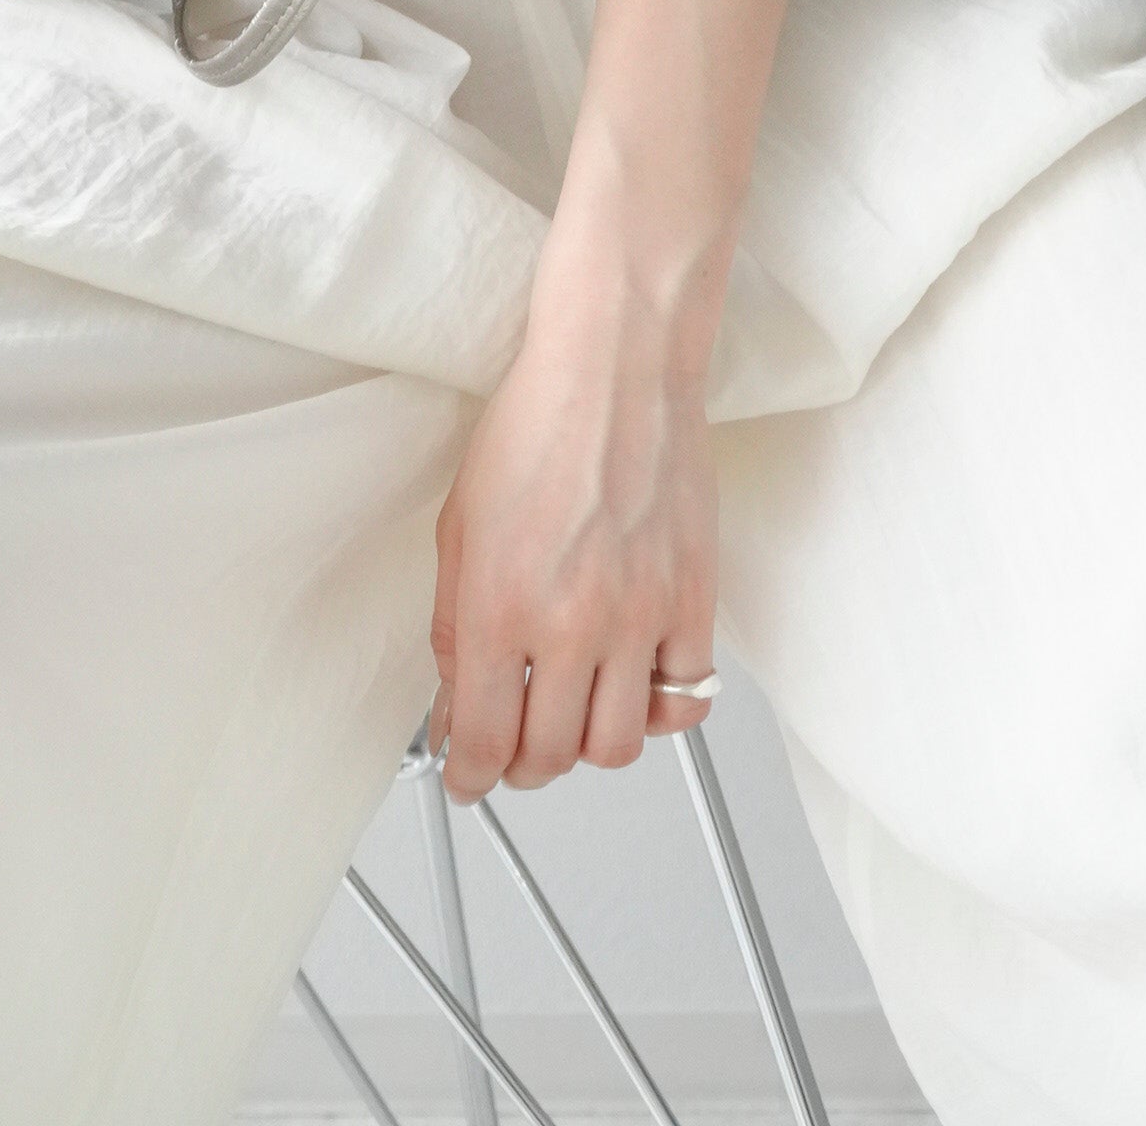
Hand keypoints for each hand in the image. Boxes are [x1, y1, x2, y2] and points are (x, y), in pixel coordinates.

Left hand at [427, 283, 718, 799]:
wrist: (616, 366)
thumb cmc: (537, 426)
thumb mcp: (459, 527)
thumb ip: (453, 626)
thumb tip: (457, 701)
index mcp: (498, 606)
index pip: (483, 744)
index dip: (470, 778)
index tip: (469, 778)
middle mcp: (569, 622)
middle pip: (549, 758)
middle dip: (523, 765)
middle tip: (516, 743)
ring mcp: (638, 616)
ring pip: (617, 745)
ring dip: (587, 742)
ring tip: (573, 712)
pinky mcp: (693, 599)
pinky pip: (684, 698)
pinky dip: (657, 706)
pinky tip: (633, 677)